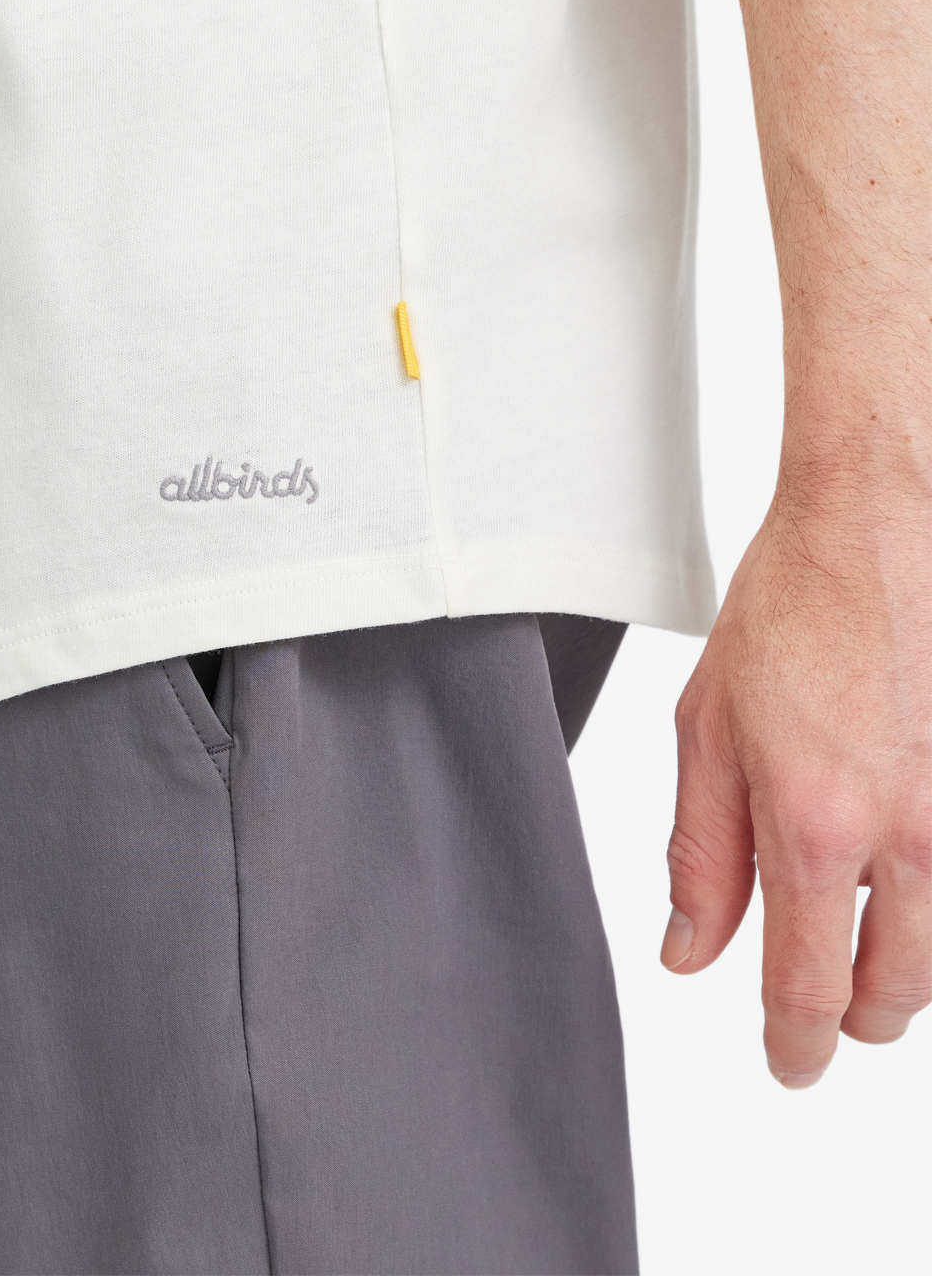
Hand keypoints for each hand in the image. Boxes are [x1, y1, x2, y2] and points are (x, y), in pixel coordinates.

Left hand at [664, 481, 931, 1085]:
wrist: (876, 531)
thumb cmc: (789, 614)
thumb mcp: (707, 732)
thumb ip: (701, 853)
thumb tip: (690, 952)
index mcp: (814, 825)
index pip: (806, 985)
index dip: (792, 1042)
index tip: (785, 1066)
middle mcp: (906, 833)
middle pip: (894, 989)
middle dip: (851, 1015)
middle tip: (818, 1009)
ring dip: (903, 970)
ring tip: (862, 956)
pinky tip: (904, 879)